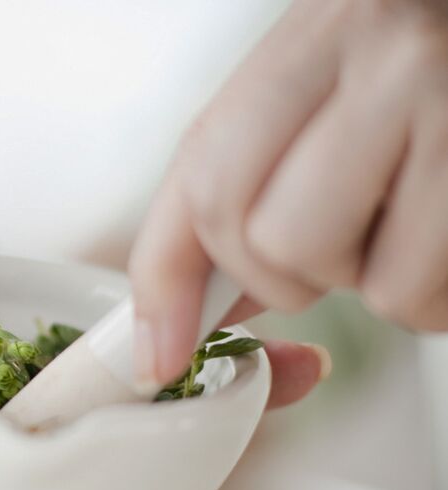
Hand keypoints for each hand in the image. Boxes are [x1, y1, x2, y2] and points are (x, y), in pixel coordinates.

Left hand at [129, 0, 447, 384]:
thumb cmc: (404, 71)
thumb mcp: (304, 98)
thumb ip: (232, 190)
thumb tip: (181, 322)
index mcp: (310, 43)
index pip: (204, 182)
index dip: (168, 287)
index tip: (162, 352)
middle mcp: (382, 64)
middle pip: (269, 241)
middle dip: (285, 279)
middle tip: (334, 240)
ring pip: (353, 278)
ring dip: (370, 285)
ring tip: (400, 224)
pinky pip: (424, 296)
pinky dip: (429, 296)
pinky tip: (438, 236)